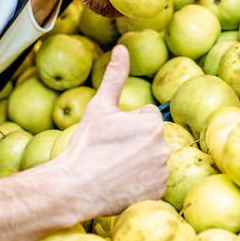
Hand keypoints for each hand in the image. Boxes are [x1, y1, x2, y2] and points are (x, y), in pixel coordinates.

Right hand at [57, 45, 169, 218]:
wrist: (76, 188)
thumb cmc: (86, 145)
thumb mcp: (99, 107)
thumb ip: (115, 76)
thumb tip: (121, 48)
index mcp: (152, 124)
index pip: (146, 115)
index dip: (127, 123)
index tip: (111, 135)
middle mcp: (164, 147)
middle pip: (150, 137)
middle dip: (135, 141)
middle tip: (111, 151)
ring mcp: (162, 172)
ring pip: (152, 158)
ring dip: (139, 160)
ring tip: (114, 167)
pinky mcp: (159, 192)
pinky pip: (153, 180)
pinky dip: (141, 181)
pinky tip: (122, 182)